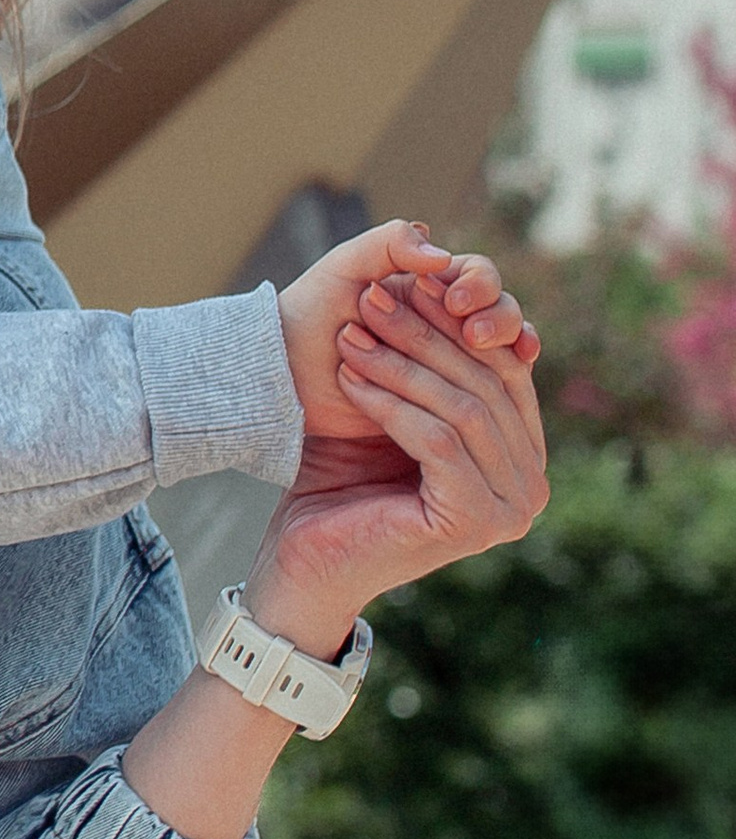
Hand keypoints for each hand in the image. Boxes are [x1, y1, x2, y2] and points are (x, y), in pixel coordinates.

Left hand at [247, 279, 547, 659]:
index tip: (406, 279)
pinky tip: (349, 379)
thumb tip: (452, 273)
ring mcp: (511, 509)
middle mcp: (532, 487)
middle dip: (425, 335)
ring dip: (401, 362)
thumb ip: (435, 366)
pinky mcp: (475, 520)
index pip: (503, 371)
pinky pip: (436, 439)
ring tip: (351, 335)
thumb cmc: (344, 486)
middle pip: (485, 384)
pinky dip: (390, 403)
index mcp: (525, 458)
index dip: (457, 321)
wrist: (306, 565)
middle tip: (373, 299)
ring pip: (461, 407)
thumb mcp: (397, 413)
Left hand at [277, 220, 535, 442]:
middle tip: (476, 336)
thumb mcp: (345, 267)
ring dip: (503, 353)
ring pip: (499, 352)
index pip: (479, 277)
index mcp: (430, 283)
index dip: (481, 287)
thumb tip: (442, 253)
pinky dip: (500, 388)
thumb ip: (390, 244)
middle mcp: (445, 318)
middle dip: (499, 320)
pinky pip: (485, 392)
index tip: (458, 303)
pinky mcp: (443, 399)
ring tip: (491, 359)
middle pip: (500, 311)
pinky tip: (499, 394)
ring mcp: (448, 359)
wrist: (286, 371)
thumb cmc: (312, 313)